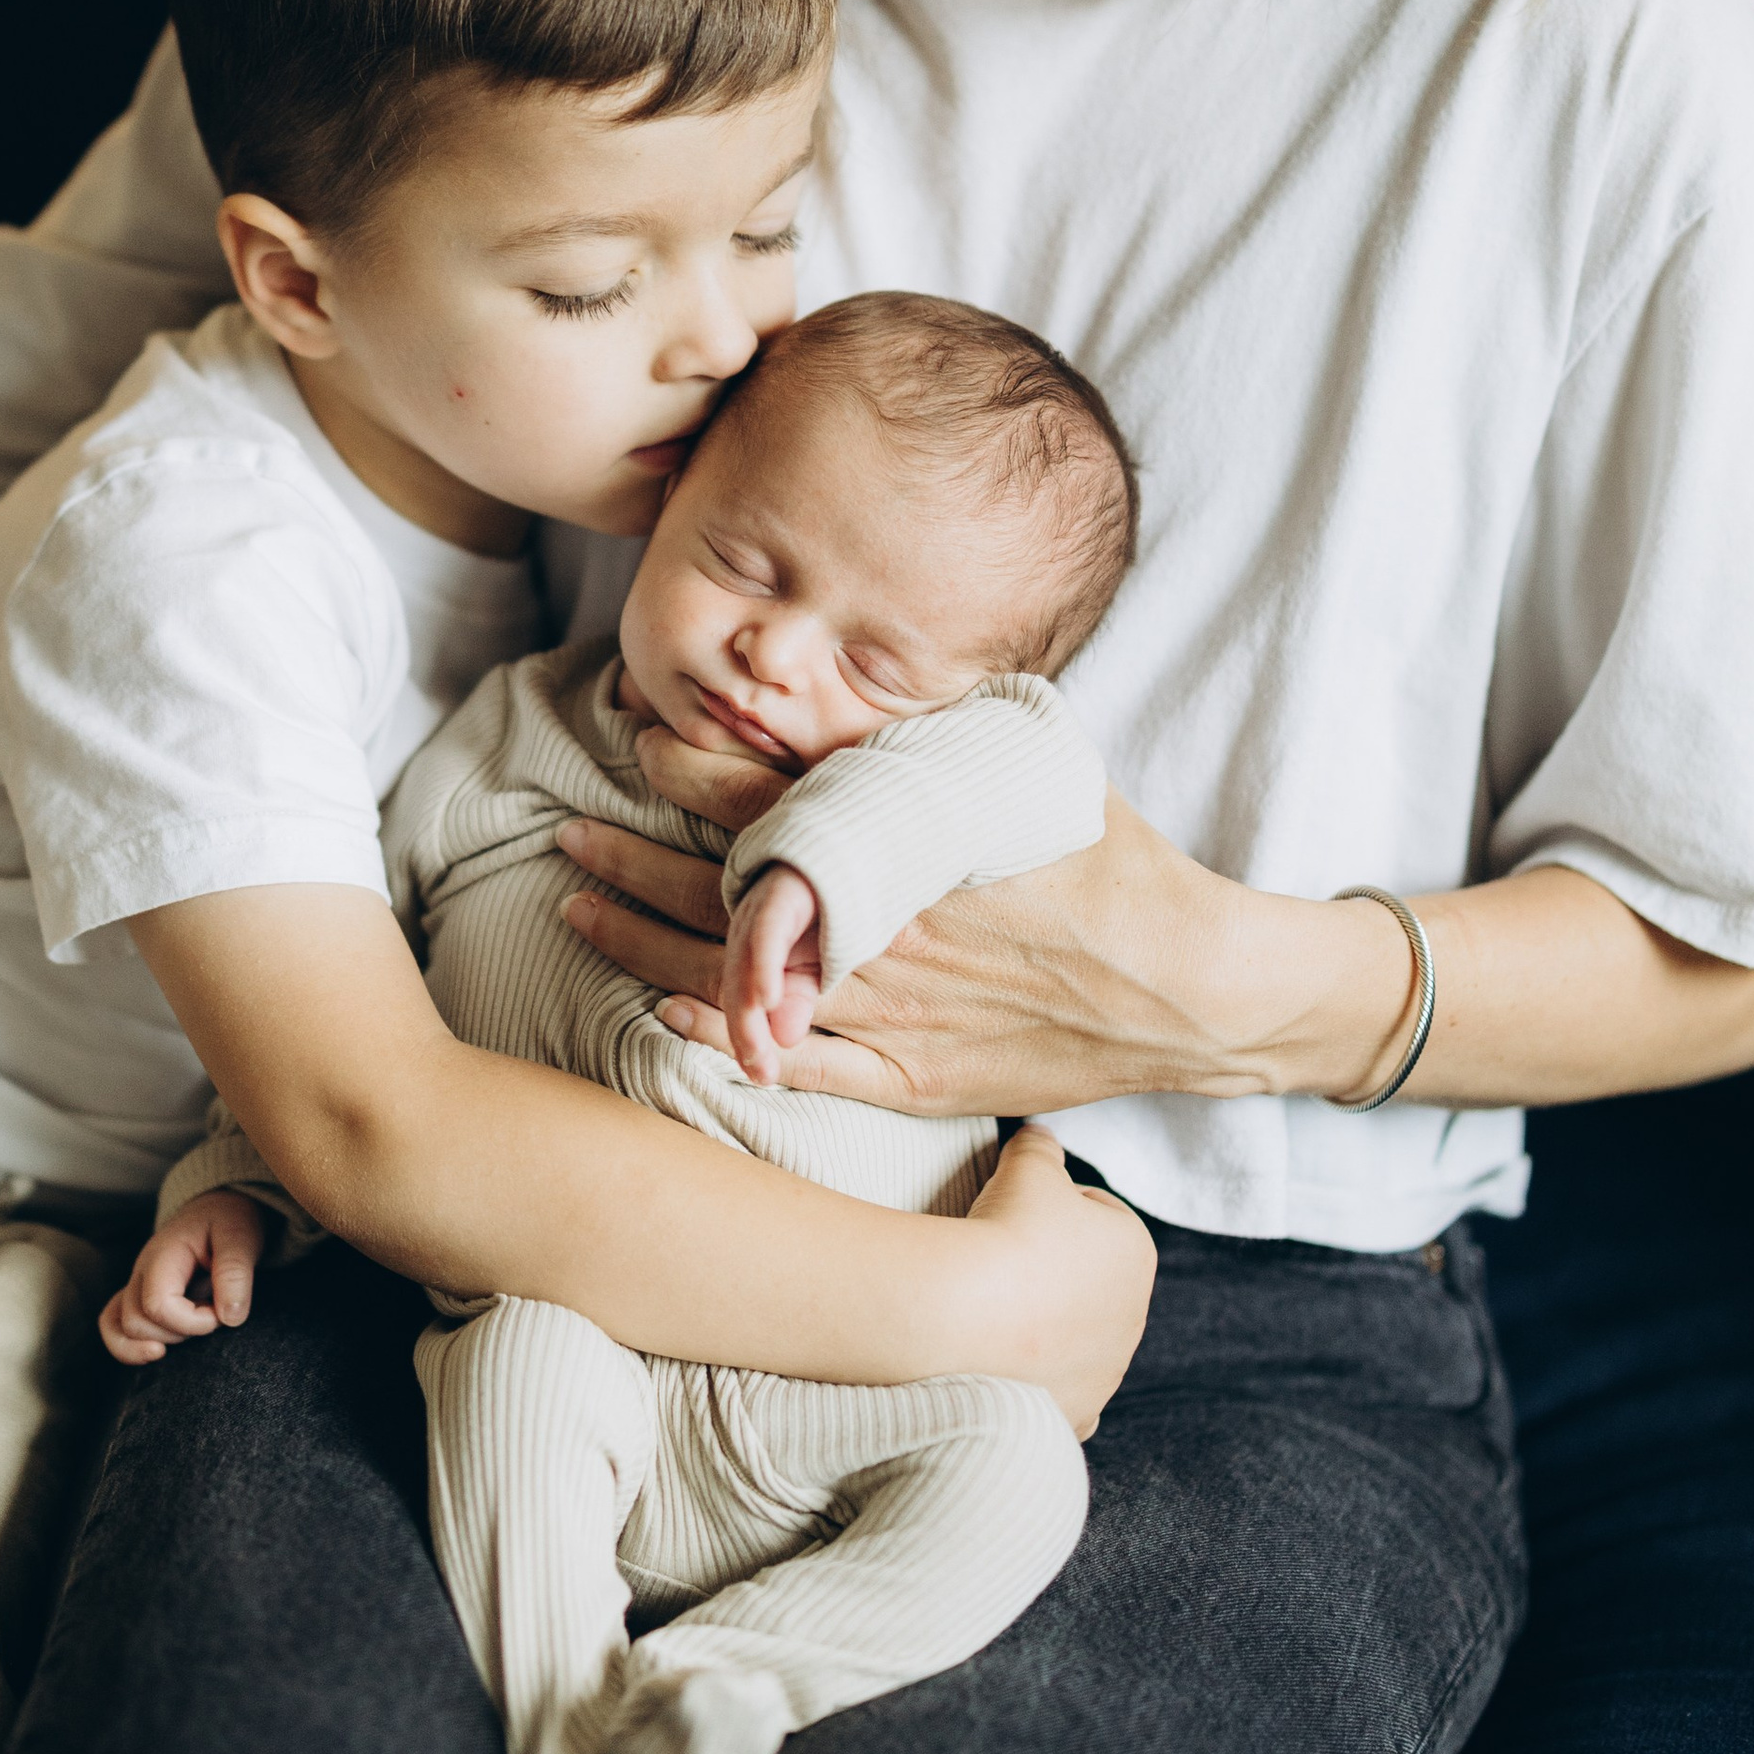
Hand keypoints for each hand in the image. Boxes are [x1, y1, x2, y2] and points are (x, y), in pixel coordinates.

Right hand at [99, 1190, 267, 1367]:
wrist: (216, 1210)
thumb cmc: (228, 1222)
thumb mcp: (240, 1238)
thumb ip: (235, 1273)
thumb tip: (229, 1317)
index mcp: (163, 1254)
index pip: (158, 1305)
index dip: (191, 1322)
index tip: (220, 1315)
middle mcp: (140, 1271)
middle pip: (137, 1322)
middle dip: (179, 1333)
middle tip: (213, 1317)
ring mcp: (135, 1284)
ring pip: (121, 1328)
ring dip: (161, 1339)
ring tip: (193, 1329)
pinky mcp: (137, 1296)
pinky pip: (113, 1326)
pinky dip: (127, 1348)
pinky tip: (155, 1353)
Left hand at [563, 754, 1282, 1116]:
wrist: (1186, 987)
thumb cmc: (1114, 862)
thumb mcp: (1033, 766)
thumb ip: (941, 731)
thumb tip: (865, 678)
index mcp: (908, 845)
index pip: (770, 796)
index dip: (692, 768)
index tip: (637, 742)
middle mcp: (881, 928)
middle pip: (724, 889)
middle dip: (632, 857)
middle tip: (566, 832)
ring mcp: (890, 1011)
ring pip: (735, 979)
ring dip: (644, 943)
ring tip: (575, 911)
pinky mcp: (910, 1075)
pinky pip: (793, 1061)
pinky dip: (720, 1038)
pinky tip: (660, 1014)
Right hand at [961, 1125, 1153, 1435]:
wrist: (969, 1315)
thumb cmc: (1007, 1231)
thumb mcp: (1027, 1165)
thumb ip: (1041, 1146)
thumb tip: (1040, 1135)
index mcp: (1137, 1252)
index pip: (1098, 1216)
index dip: (1052, 1207)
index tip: (1015, 1213)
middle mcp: (1135, 1317)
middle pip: (1088, 1283)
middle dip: (1052, 1271)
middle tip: (998, 1260)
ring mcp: (1107, 1372)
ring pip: (1075, 1341)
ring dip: (1043, 1326)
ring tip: (992, 1310)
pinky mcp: (1076, 1413)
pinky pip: (1058, 1391)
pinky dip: (1036, 1380)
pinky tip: (1006, 1364)